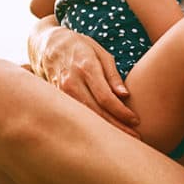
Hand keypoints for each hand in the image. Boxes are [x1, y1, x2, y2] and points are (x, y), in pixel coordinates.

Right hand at [30, 22, 140, 136]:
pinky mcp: (55, 99)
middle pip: (95, 111)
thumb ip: (112, 75)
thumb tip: (125, 95)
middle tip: (134, 137)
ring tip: (121, 139)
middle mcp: (71, 82)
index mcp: (86, 68)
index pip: (105, 97)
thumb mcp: (100, 53)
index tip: (135, 120)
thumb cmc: (80, 47)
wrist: (47, 44)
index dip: (121, 112)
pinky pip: (74, 115)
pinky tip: (101, 133)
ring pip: (84, 116)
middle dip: (116, 126)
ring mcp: (60, 92)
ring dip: (103, 129)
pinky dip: (88, 125)